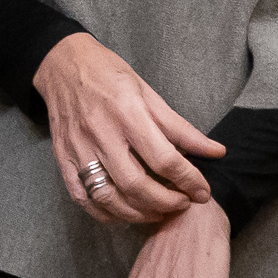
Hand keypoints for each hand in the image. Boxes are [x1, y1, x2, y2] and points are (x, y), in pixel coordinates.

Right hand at [32, 34, 220, 223]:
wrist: (62, 64)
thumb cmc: (108, 74)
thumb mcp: (149, 93)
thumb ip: (181, 128)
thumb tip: (215, 151)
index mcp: (127, 112)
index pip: (164, 158)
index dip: (188, 180)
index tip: (202, 192)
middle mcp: (101, 134)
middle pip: (136, 185)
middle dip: (165, 202)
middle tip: (182, 204)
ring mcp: (79, 149)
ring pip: (108, 197)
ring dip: (138, 214)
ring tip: (157, 211)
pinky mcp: (63, 159)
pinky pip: (83, 197)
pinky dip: (104, 213)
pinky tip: (123, 212)